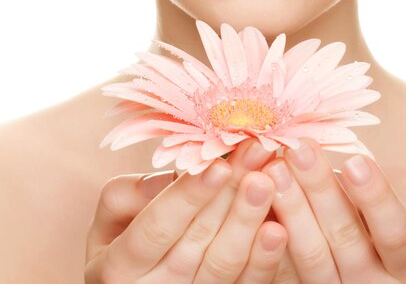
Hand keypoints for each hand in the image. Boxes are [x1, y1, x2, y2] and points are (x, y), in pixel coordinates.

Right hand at [85, 139, 287, 282]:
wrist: (140, 283)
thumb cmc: (123, 236)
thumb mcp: (109, 218)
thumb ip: (126, 195)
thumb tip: (167, 178)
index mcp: (120, 264)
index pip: (156, 227)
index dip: (188, 195)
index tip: (219, 164)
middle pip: (198, 239)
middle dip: (230, 192)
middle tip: (256, 153)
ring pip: (224, 263)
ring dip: (249, 220)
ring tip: (269, 181)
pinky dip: (264, 258)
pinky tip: (278, 227)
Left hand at [262, 138, 405, 283]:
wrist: (358, 281)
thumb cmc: (373, 239)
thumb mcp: (382, 221)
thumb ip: (363, 191)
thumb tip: (327, 140)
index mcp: (404, 264)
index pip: (395, 233)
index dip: (376, 198)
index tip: (355, 160)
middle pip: (347, 238)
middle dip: (321, 190)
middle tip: (299, 149)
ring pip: (312, 256)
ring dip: (292, 209)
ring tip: (275, 169)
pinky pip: (283, 273)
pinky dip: (269, 241)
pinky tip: (259, 206)